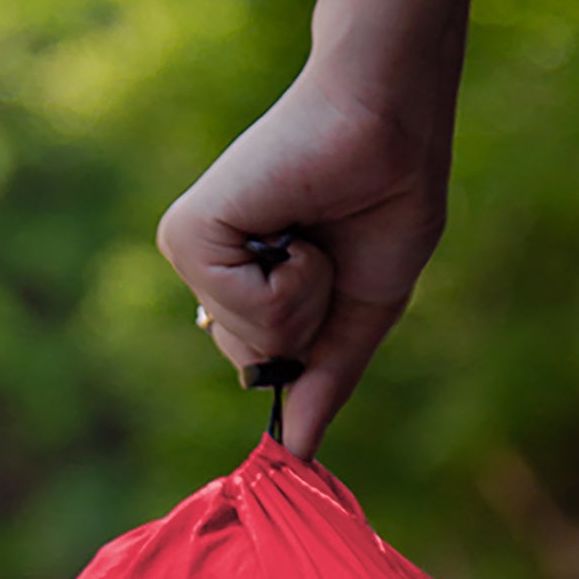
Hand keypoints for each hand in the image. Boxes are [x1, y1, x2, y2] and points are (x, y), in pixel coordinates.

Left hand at [156, 53, 456, 457]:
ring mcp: (192, 252)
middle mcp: (206, 271)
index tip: (334, 265)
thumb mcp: (360, 309)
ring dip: (309, 294)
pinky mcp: (188, 234)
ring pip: (254, 341)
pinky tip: (293, 220)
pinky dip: (294, 276)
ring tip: (312, 227)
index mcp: (239, 286)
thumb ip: (323, 378)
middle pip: (255, 363)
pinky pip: (249, 309)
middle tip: (327, 243)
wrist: (390, 124)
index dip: (315, 338)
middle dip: (315, 317)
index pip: (265, 369)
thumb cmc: (384, 199)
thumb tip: (297, 453)